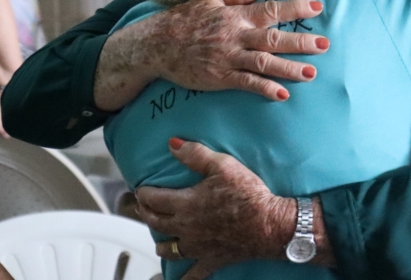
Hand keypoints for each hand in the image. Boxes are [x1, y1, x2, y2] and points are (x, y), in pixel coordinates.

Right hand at [94, 0, 328, 109]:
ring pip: (264, 62)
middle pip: (274, 38)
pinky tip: (282, 94)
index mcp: (236, 15)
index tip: (317, 7)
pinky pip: (246, 83)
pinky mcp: (220, 77)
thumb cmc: (185, 20)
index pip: (271, 9)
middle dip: (301, 42)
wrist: (157, 44)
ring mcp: (228, 57)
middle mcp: (236, 35)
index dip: (296, 8)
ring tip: (312, 73)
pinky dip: (265, 88)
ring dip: (289, 68)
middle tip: (325, 44)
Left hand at [137, 139, 296, 279]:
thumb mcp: (223, 166)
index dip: (144, 193)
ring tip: (159, 238)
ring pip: (169, 249)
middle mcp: (186, 228)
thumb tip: (173, 144)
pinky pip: (192, 276)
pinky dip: (183, 279)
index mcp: (185, 204)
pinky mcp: (211, 260)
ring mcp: (197, 247)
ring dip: (160, 242)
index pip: (154, 199)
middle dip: (145, 213)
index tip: (141, 189)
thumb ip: (196, 154)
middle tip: (143, 207)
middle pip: (156, 222)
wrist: (269, 224)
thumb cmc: (248, 195)